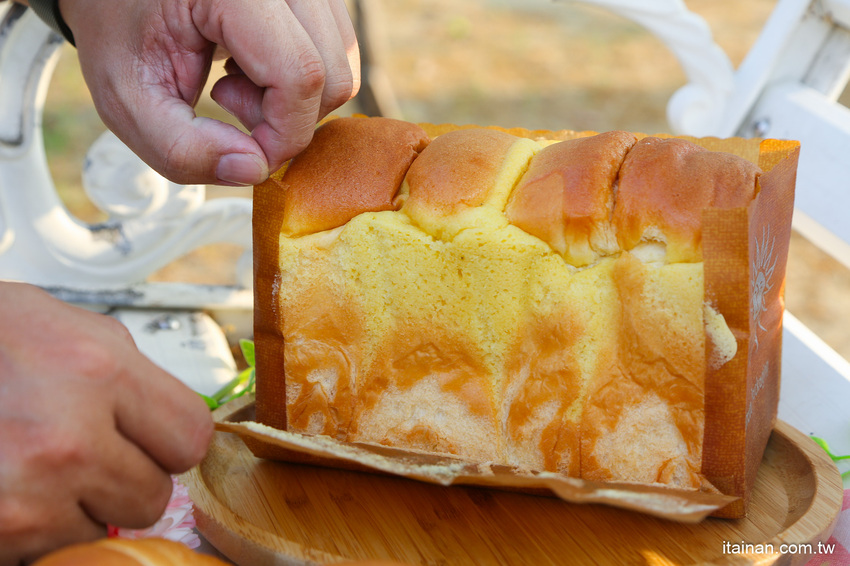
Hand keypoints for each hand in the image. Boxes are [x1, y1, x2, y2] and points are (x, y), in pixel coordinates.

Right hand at [0, 282, 213, 563]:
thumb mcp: (65, 326)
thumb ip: (129, 372)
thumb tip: (167, 418)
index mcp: (96, 370)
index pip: (190, 436)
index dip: (171, 439)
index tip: (152, 437)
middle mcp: (66, 438)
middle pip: (153, 494)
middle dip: (126, 476)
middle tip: (85, 450)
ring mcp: (26, 496)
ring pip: (101, 528)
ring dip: (78, 505)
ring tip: (33, 462)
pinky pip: (48, 549)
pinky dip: (33, 526)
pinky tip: (8, 484)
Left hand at [59, 0, 360, 185]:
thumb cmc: (119, 29)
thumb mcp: (126, 100)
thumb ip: (181, 149)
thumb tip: (255, 170)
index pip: (298, 74)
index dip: (280, 134)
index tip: (240, 149)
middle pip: (333, 74)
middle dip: (288, 118)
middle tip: (225, 102)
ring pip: (343, 65)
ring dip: (295, 100)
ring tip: (234, 81)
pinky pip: (338, 52)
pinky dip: (301, 80)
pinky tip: (251, 66)